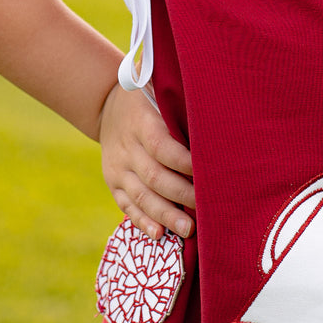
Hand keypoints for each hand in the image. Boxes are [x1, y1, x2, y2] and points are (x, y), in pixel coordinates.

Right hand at [97, 82, 194, 239]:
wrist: (104, 105)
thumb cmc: (149, 96)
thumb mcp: (157, 88)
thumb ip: (180, 102)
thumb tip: (218, 111)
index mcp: (141, 122)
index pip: (162, 147)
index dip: (184, 163)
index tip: (209, 175)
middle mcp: (126, 148)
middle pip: (154, 177)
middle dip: (181, 196)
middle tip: (207, 210)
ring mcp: (117, 168)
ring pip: (140, 196)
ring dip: (165, 215)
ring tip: (188, 230)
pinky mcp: (113, 183)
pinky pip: (126, 205)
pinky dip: (142, 221)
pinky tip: (159, 234)